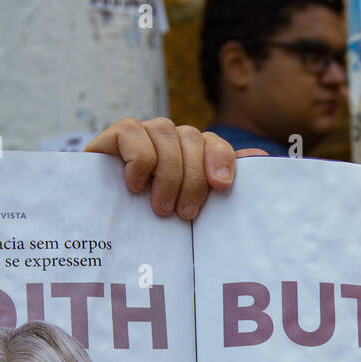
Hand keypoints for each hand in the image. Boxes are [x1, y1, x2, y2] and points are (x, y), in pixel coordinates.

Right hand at [84, 117, 267, 219]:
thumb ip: (218, 186)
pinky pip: (134, 133)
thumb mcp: (187, 211)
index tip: (221, 187)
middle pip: (193, 138)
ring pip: (168, 133)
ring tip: (160, 209)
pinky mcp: (114, 137)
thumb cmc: (149, 226)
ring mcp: (142, 135)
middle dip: (193, 178)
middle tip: (183, 214)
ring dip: (168, 174)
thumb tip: (264, 158)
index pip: (215, 143)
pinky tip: (135, 186)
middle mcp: (170, 141)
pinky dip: (140, 160)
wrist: (96, 229)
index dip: (222, 159)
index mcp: (191, 156)